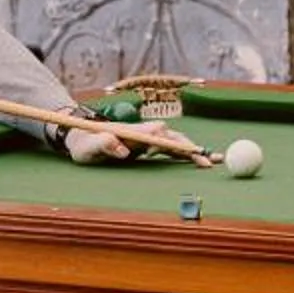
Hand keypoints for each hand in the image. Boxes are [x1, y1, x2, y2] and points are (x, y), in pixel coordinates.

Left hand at [65, 121, 199, 165]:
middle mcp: (144, 133)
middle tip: (207, 160)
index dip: (169, 141)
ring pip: (175, 142)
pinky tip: (199, 160)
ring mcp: (147, 139)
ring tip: (212, 160)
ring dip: (193, 150)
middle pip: (172, 137)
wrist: (81, 137)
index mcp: (132, 132)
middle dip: (190, 147)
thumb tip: (123, 151)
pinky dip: (186, 154)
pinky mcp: (148, 146)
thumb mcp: (89, 146)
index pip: (155, 133)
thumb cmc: (84, 143)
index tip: (183, 150)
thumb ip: (103, 145)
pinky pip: (170, 149)